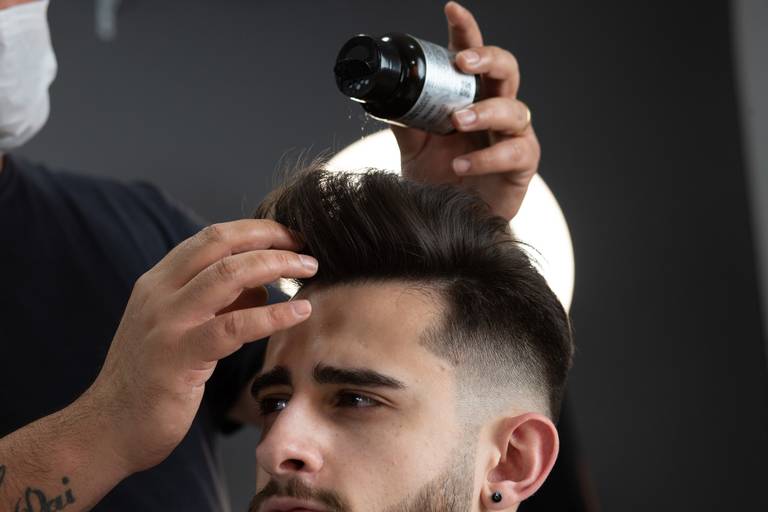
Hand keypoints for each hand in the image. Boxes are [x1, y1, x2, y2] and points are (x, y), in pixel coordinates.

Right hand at [80, 220, 317, 473]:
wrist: (109, 428)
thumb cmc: (153, 379)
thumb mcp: (181, 329)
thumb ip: (216, 303)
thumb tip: (262, 285)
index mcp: (158, 282)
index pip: (210, 238)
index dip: (255, 230)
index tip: (289, 235)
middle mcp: (159, 293)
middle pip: (220, 244)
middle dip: (269, 238)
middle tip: (305, 246)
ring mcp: (167, 323)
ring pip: (229, 275)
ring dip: (275, 266)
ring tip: (309, 269)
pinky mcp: (179, 357)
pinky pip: (234, 326)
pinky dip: (273, 314)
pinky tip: (299, 312)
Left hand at [392, 1, 539, 220]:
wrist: (452, 224)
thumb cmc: (439, 181)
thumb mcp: (415, 150)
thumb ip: (406, 124)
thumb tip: (384, 101)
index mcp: (470, 98)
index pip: (471, 57)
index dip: (465, 31)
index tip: (451, 10)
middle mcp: (495, 111)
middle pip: (506, 70)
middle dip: (487, 58)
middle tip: (463, 63)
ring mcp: (512, 137)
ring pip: (513, 109)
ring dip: (485, 111)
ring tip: (458, 121)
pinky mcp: (522, 165)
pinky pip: (514, 152)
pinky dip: (485, 157)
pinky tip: (462, 164)